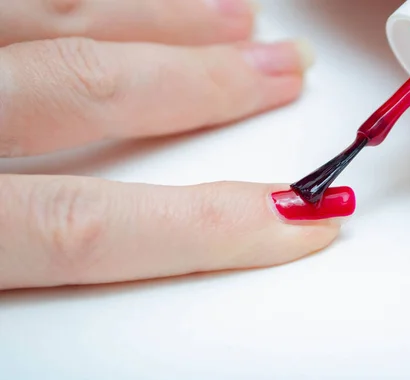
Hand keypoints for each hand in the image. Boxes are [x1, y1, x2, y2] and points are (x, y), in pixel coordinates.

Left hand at [0, 0, 355, 290]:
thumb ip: (56, 260)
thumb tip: (174, 252)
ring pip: (54, 16)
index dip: (203, 226)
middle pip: (84, 88)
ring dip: (162, 18)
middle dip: (204, 82)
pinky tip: (139, 4)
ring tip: (233, 17)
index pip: (83, 227)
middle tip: (283, 73)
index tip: (289, 220)